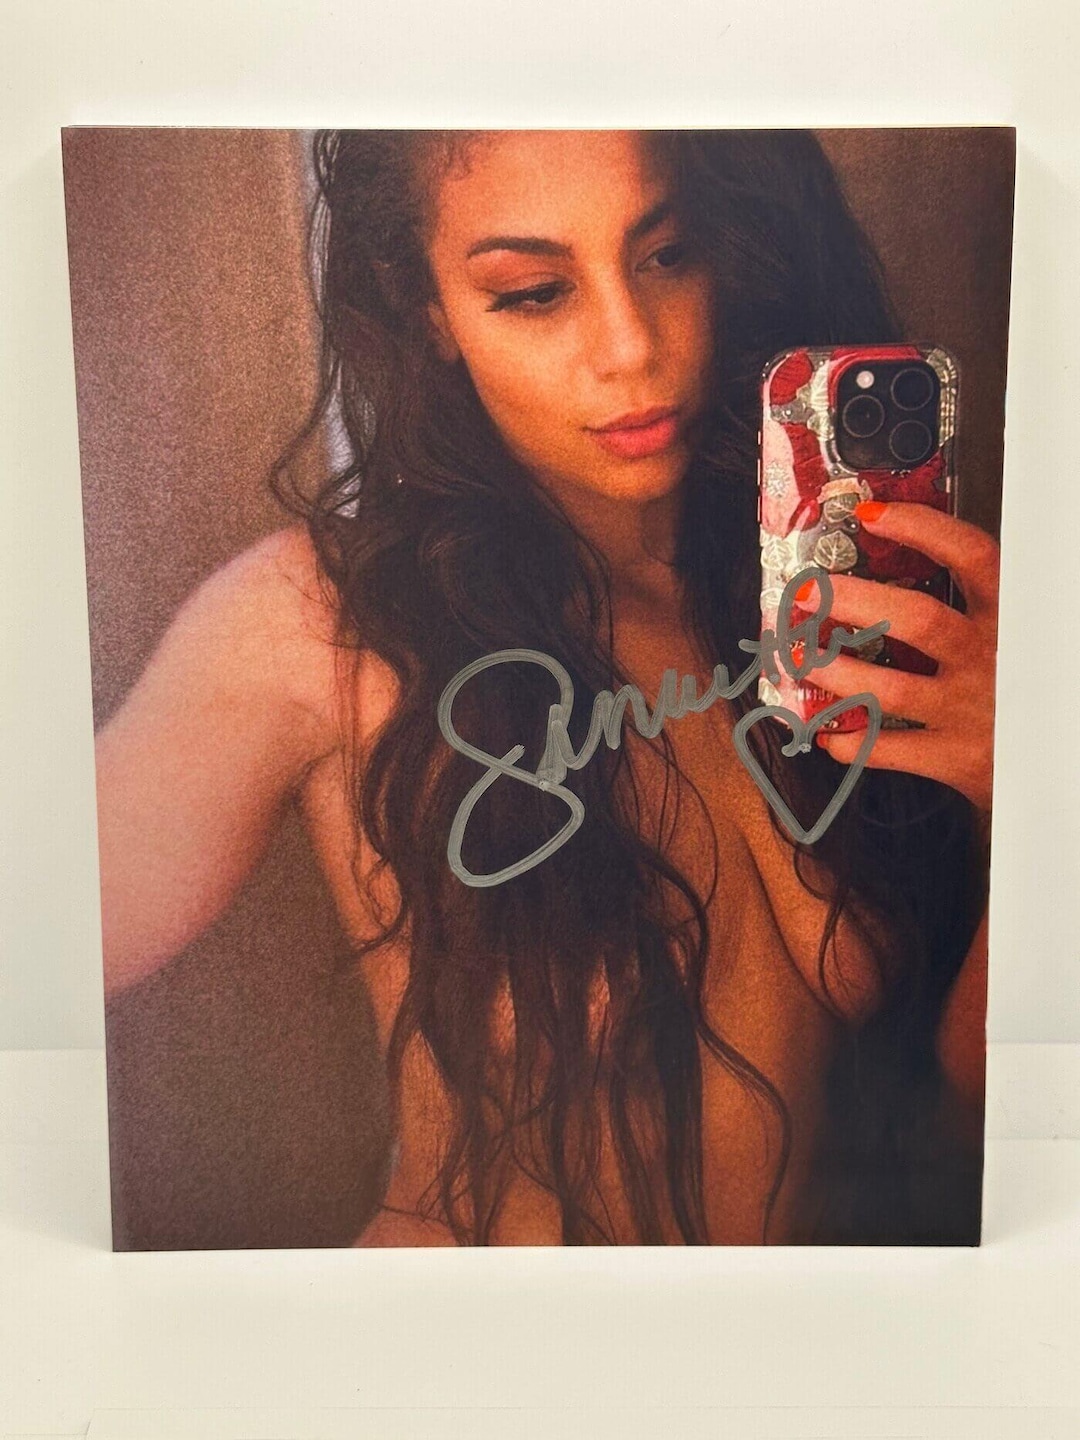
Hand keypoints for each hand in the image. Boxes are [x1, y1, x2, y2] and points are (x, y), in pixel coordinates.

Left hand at [811, 500, 999, 817]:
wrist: (1053, 759)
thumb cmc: (1016, 686)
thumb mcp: (1011, 633)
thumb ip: (969, 602)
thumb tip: (886, 563)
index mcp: (1006, 617)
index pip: (971, 557)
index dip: (921, 530)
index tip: (870, 515)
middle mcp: (990, 658)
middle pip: (919, 620)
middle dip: (853, 602)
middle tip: (804, 594)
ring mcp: (969, 710)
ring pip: (892, 688)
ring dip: (835, 672)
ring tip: (797, 658)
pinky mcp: (955, 757)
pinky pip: (890, 748)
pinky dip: (850, 741)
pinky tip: (825, 731)